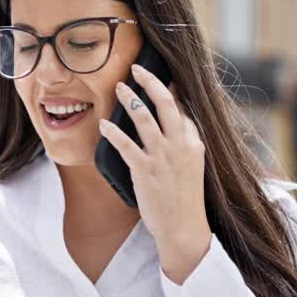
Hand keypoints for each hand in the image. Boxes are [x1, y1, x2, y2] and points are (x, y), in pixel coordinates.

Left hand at [99, 64, 211, 283]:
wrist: (183, 228)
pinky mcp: (145, 170)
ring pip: (144, 118)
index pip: (182, 109)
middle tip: (136, 68)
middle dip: (150, 82)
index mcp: (194, 143)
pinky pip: (125, 145)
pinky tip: (103, 124)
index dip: (169, 91)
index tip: (159, 78)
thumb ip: (185, 142)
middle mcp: (180, 145)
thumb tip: (176, 121)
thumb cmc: (185, 198)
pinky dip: (113, 132)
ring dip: (129, 99)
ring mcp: (162, 157)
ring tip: (118, 87)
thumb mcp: (193, 166)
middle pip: (165, 103)